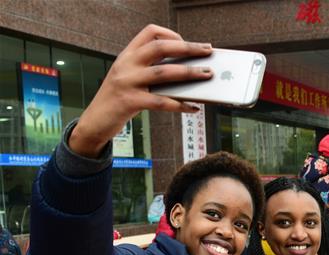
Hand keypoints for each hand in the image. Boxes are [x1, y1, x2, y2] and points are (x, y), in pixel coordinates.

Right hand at [70, 25, 212, 157]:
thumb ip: (151, 70)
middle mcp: (126, 64)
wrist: (94, 121)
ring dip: (190, 73)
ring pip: (164, 73)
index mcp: (127, 54)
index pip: (150, 32)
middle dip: (188, 49)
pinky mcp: (129, 102)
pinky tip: (194, 108)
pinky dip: (180, 104)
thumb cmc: (119, 99)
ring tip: (207, 75)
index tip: (190, 44)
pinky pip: (161, 101)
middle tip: (208, 52)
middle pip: (160, 47)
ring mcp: (127, 82)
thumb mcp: (130, 78)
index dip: (172, 35)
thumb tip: (187, 72)